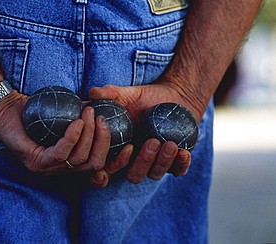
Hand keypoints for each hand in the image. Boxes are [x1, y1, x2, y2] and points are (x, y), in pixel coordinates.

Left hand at [0, 90, 113, 174]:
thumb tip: (111, 110)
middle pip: (95, 165)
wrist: (7, 108)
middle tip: (103, 119)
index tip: (131, 144)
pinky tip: (76, 121)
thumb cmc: (38, 109)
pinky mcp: (36, 162)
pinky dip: (72, 137)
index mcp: (71, 161)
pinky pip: (62, 154)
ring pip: (80, 159)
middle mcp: (61, 169)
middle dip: (105, 142)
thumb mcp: (70, 112)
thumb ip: (88, 116)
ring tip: (88, 113)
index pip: (101, 168)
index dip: (119, 160)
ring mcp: (48, 169)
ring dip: (89, 134)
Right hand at [88, 83, 202, 186]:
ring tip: (170, 143)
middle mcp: (135, 160)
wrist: (175, 95)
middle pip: (133, 175)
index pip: (107, 169)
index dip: (108, 172)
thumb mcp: (127, 94)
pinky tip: (184, 152)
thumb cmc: (146, 97)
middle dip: (142, 163)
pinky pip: (178, 171)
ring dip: (162, 162)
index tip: (120, 155)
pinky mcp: (175, 162)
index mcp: (119, 149)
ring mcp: (156, 163)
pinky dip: (181, 165)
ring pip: (155, 175)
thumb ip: (109, 94)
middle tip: (152, 142)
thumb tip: (91, 93)